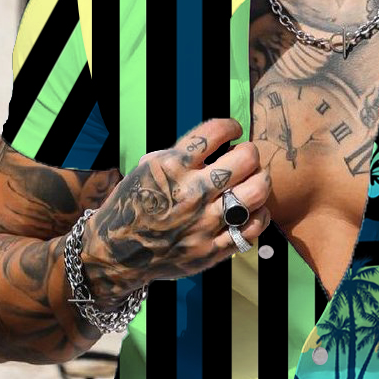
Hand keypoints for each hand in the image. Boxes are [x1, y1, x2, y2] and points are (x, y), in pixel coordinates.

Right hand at [78, 117, 271, 305]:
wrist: (117, 252)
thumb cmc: (136, 204)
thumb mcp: (148, 169)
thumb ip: (181, 154)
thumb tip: (218, 139)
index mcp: (171, 167)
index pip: (215, 133)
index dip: (231, 125)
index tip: (234, 130)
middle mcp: (190, 193)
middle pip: (244, 160)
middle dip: (251, 153)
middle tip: (248, 157)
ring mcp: (202, 223)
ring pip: (254, 194)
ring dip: (261, 182)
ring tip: (257, 180)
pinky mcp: (209, 250)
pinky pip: (249, 230)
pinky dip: (259, 216)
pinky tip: (255, 211)